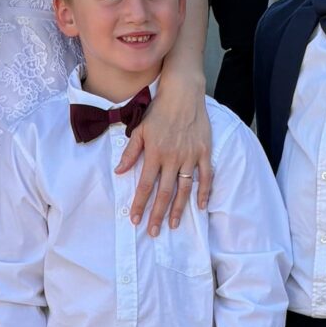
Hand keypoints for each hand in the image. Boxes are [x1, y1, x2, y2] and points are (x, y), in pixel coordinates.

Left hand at [116, 63, 211, 234]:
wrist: (182, 94)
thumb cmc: (159, 111)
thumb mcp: (139, 129)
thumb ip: (130, 152)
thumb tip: (119, 171)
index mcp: (154, 153)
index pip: (144, 185)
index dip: (139, 204)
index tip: (135, 220)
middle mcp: (172, 158)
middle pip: (164, 192)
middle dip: (157, 214)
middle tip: (153, 232)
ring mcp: (190, 156)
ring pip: (184, 189)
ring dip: (179, 209)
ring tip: (174, 225)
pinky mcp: (204, 152)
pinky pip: (206, 176)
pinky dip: (204, 192)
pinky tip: (201, 206)